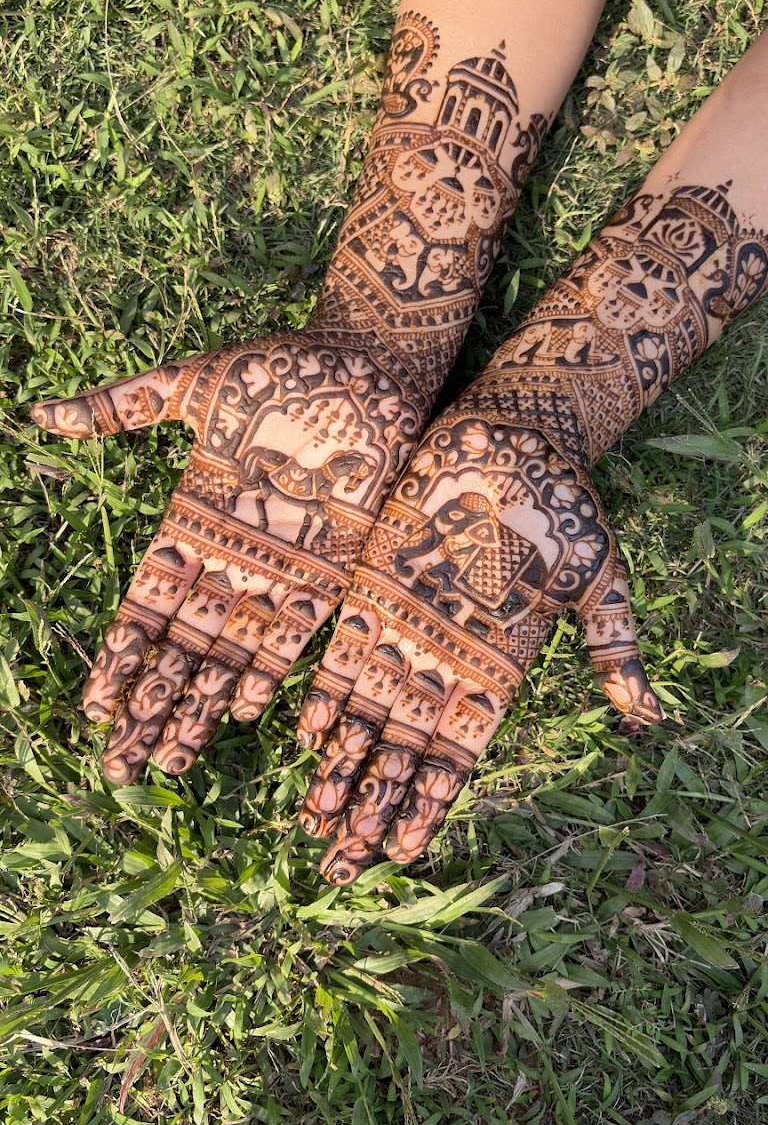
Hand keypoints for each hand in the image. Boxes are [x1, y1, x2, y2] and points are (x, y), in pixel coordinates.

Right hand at [31, 333, 420, 783]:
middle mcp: (231, 553)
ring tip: (172, 759)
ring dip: (200, 704)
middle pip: (180, 645)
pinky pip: (294, 632)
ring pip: (230, 650)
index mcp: (191, 515)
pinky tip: (238, 713)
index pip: (145, 603)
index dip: (120, 657)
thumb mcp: (191, 385)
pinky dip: (267, 672)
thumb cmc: (280, 366)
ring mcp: (280, 563)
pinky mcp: (331, 566)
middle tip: (122, 763)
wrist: (369, 361)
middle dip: (151, 704)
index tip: (93, 706)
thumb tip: (41, 413)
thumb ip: (121, 407)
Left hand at [296, 402, 662, 883]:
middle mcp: (447, 654)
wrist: (515, 436)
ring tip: (312, 821)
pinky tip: (304, 736)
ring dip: (340, 764)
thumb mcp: (598, 577)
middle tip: (335, 863)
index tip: (401, 854)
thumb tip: (649, 717)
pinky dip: (326, 692)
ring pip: (367, 709)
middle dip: (372, 803)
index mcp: (499, 666)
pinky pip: (343, 649)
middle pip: (403, 746)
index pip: (458, 751)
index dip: (429, 803)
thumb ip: (612, 648)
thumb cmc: (564, 504)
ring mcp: (408, 620)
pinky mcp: (374, 581)